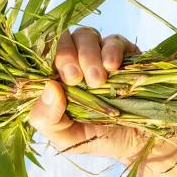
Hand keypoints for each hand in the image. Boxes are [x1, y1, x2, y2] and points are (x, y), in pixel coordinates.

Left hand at [27, 27, 176, 176]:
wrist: (136, 141)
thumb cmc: (96, 138)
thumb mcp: (65, 137)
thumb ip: (47, 118)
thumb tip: (49, 87)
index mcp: (54, 77)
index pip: (40, 55)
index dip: (45, 59)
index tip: (58, 79)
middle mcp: (74, 61)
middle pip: (62, 40)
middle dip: (66, 56)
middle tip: (75, 79)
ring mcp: (98, 54)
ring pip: (85, 36)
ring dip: (88, 55)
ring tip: (98, 81)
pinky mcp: (123, 52)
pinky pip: (113, 40)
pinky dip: (111, 50)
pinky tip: (113, 67)